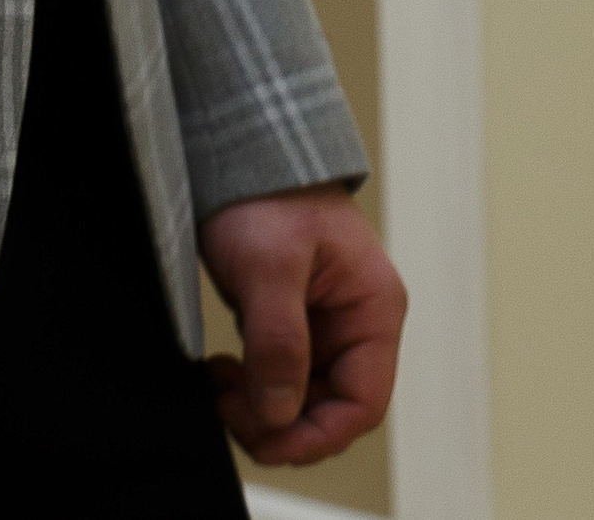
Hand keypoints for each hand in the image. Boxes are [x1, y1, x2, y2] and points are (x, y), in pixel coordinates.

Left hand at [200, 184, 406, 466]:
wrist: (243, 157)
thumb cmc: (269, 197)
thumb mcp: (271, 267)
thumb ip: (279, 342)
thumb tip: (280, 413)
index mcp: (374, 311)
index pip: (363, 404)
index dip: (316, 435)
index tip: (263, 435)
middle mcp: (357, 325)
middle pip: (331, 410)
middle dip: (280, 423)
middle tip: (226, 405)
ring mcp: (326, 327)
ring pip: (302, 401)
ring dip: (260, 408)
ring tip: (219, 383)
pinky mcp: (294, 325)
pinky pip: (280, 379)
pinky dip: (250, 389)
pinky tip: (222, 372)